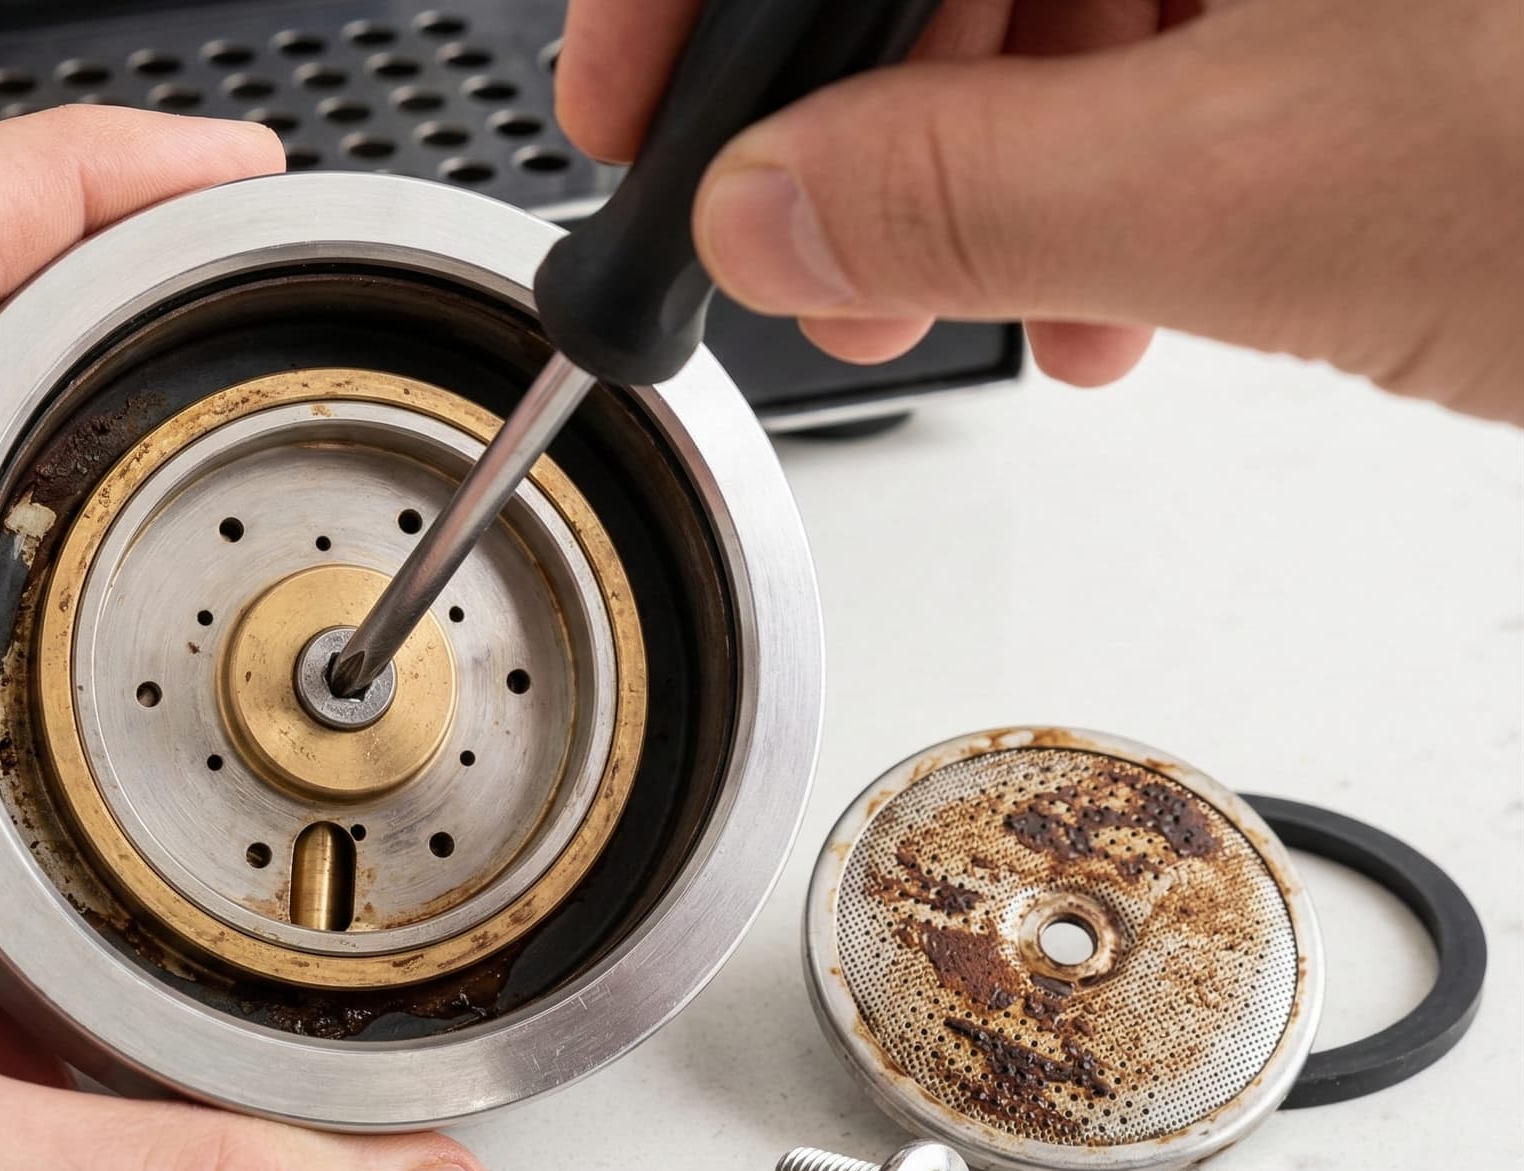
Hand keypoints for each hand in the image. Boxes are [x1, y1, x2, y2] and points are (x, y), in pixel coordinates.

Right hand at [557, 0, 1523, 421]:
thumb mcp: (1266, 184)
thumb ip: (973, 189)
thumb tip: (776, 198)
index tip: (636, 103)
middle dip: (854, 108)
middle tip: (810, 253)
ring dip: (982, 168)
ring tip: (984, 306)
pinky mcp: (1368, 2)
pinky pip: (1170, 41)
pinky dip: (1108, 173)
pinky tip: (1111, 288)